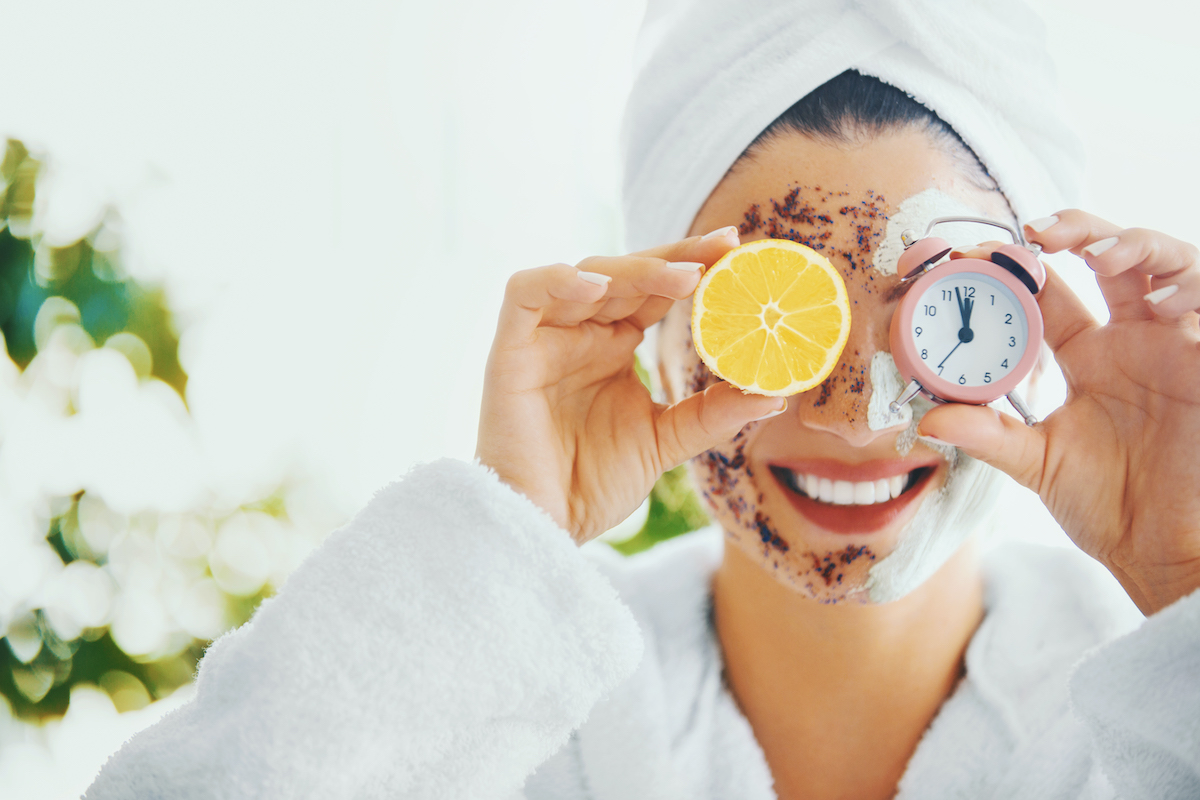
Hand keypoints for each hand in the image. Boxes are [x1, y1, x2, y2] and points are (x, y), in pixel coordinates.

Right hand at [476, 230, 786, 544]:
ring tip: (683, 277)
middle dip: (675, 255)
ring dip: (633, 268)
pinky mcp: (509, 351)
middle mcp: (580, 333)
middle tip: (723, 248)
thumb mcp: (666, 441)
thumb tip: (774, 394)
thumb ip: (712, 414)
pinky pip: (523, 295)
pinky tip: (597, 288)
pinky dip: (556, 280)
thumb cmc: (591, 484)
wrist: (543, 527)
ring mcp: (544, 338)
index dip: (693, 264)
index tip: (738, 250)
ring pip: (584, 274)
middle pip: (626, 272)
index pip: (656, 290)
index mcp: (614, 345)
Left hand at [922, 211, 1199, 614]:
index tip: (978, 255)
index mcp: (1087, 357)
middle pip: (1109, 257)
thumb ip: (988, 435)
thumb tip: (926, 418)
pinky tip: (1158, 301)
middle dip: (1076, 231)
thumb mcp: (1039, 464)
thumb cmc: (1110, 508)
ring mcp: (1177, 345)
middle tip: (1035, 233)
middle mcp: (1131, 341)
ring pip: (1166, 263)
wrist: (1168, 552)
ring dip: (1132, 244)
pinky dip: (1189, 286)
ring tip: (1094, 255)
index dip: (1020, 267)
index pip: (1050, 293)